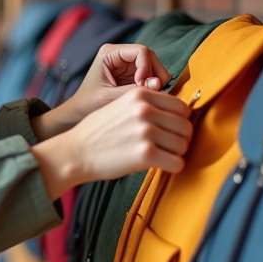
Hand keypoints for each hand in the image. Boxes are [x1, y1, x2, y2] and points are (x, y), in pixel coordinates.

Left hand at [31, 44, 171, 139]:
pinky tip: (152, 99)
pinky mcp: (133, 76)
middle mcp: (120, 55)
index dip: (147, 68)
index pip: (141, 51)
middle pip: (150, 57)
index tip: (142, 87)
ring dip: (157, 81)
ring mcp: (128, 65)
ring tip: (153, 97)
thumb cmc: (89, 104)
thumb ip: (133, 91)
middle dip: (156, 74)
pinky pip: (151, 77)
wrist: (79, 113)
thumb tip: (159, 84)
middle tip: (156, 93)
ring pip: (153, 67)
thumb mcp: (109, 98)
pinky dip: (155, 87)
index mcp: (109, 53)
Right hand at [31, 87, 191, 200]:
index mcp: (140, 95)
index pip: (181, 106)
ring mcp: (146, 132)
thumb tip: (177, 111)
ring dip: (176, 153)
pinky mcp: (145, 154)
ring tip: (161, 156)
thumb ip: (147, 104)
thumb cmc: (98, 131)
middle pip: (186, 125)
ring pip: (184, 145)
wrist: (76, 151)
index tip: (170, 130)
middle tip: (167, 146)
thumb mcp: (121, 104)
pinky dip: (172, 167)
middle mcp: (145, 110)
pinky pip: (178, 163)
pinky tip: (160, 165)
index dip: (179, 120)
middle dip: (180, 138)